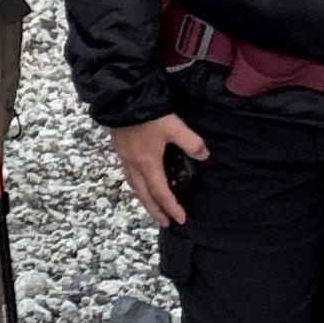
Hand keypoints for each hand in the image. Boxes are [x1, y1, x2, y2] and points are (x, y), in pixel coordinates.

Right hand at [109, 111, 207, 225]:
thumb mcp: (174, 127)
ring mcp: (124, 157)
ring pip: (134, 186)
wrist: (122, 99)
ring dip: (144, 199)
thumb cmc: (148, 115)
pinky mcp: (119, 149)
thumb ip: (191, 142)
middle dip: (155, 211)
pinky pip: (129, 175)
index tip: (180, 219)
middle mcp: (134, 165)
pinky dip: (137, 185)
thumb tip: (204, 156)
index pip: (160, 192)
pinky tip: (141, 181)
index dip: (171, 207)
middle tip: (164, 223)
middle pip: (144, 195)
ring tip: (152, 206)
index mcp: (148, 163)